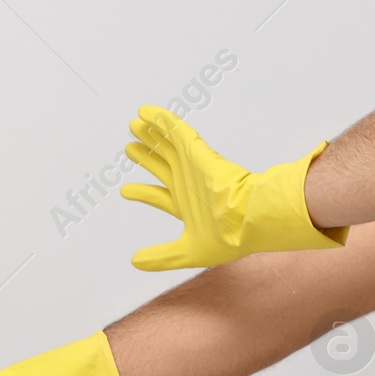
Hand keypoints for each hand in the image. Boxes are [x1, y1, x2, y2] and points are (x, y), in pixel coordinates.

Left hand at [119, 104, 348, 270]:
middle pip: (162, 165)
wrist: (248, 218)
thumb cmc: (228, 236)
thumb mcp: (188, 251)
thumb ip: (162, 257)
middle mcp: (188, 183)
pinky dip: (162, 120)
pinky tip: (147, 113)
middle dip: (146, 155)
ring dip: (151, 134)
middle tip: (130, 145)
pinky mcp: (197, 151)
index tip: (126, 191)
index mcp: (186, 206)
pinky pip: (176, 131)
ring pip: (167, 145)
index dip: (142, 192)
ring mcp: (192, 166)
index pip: (160, 196)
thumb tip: (135, 262)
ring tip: (135, 124)